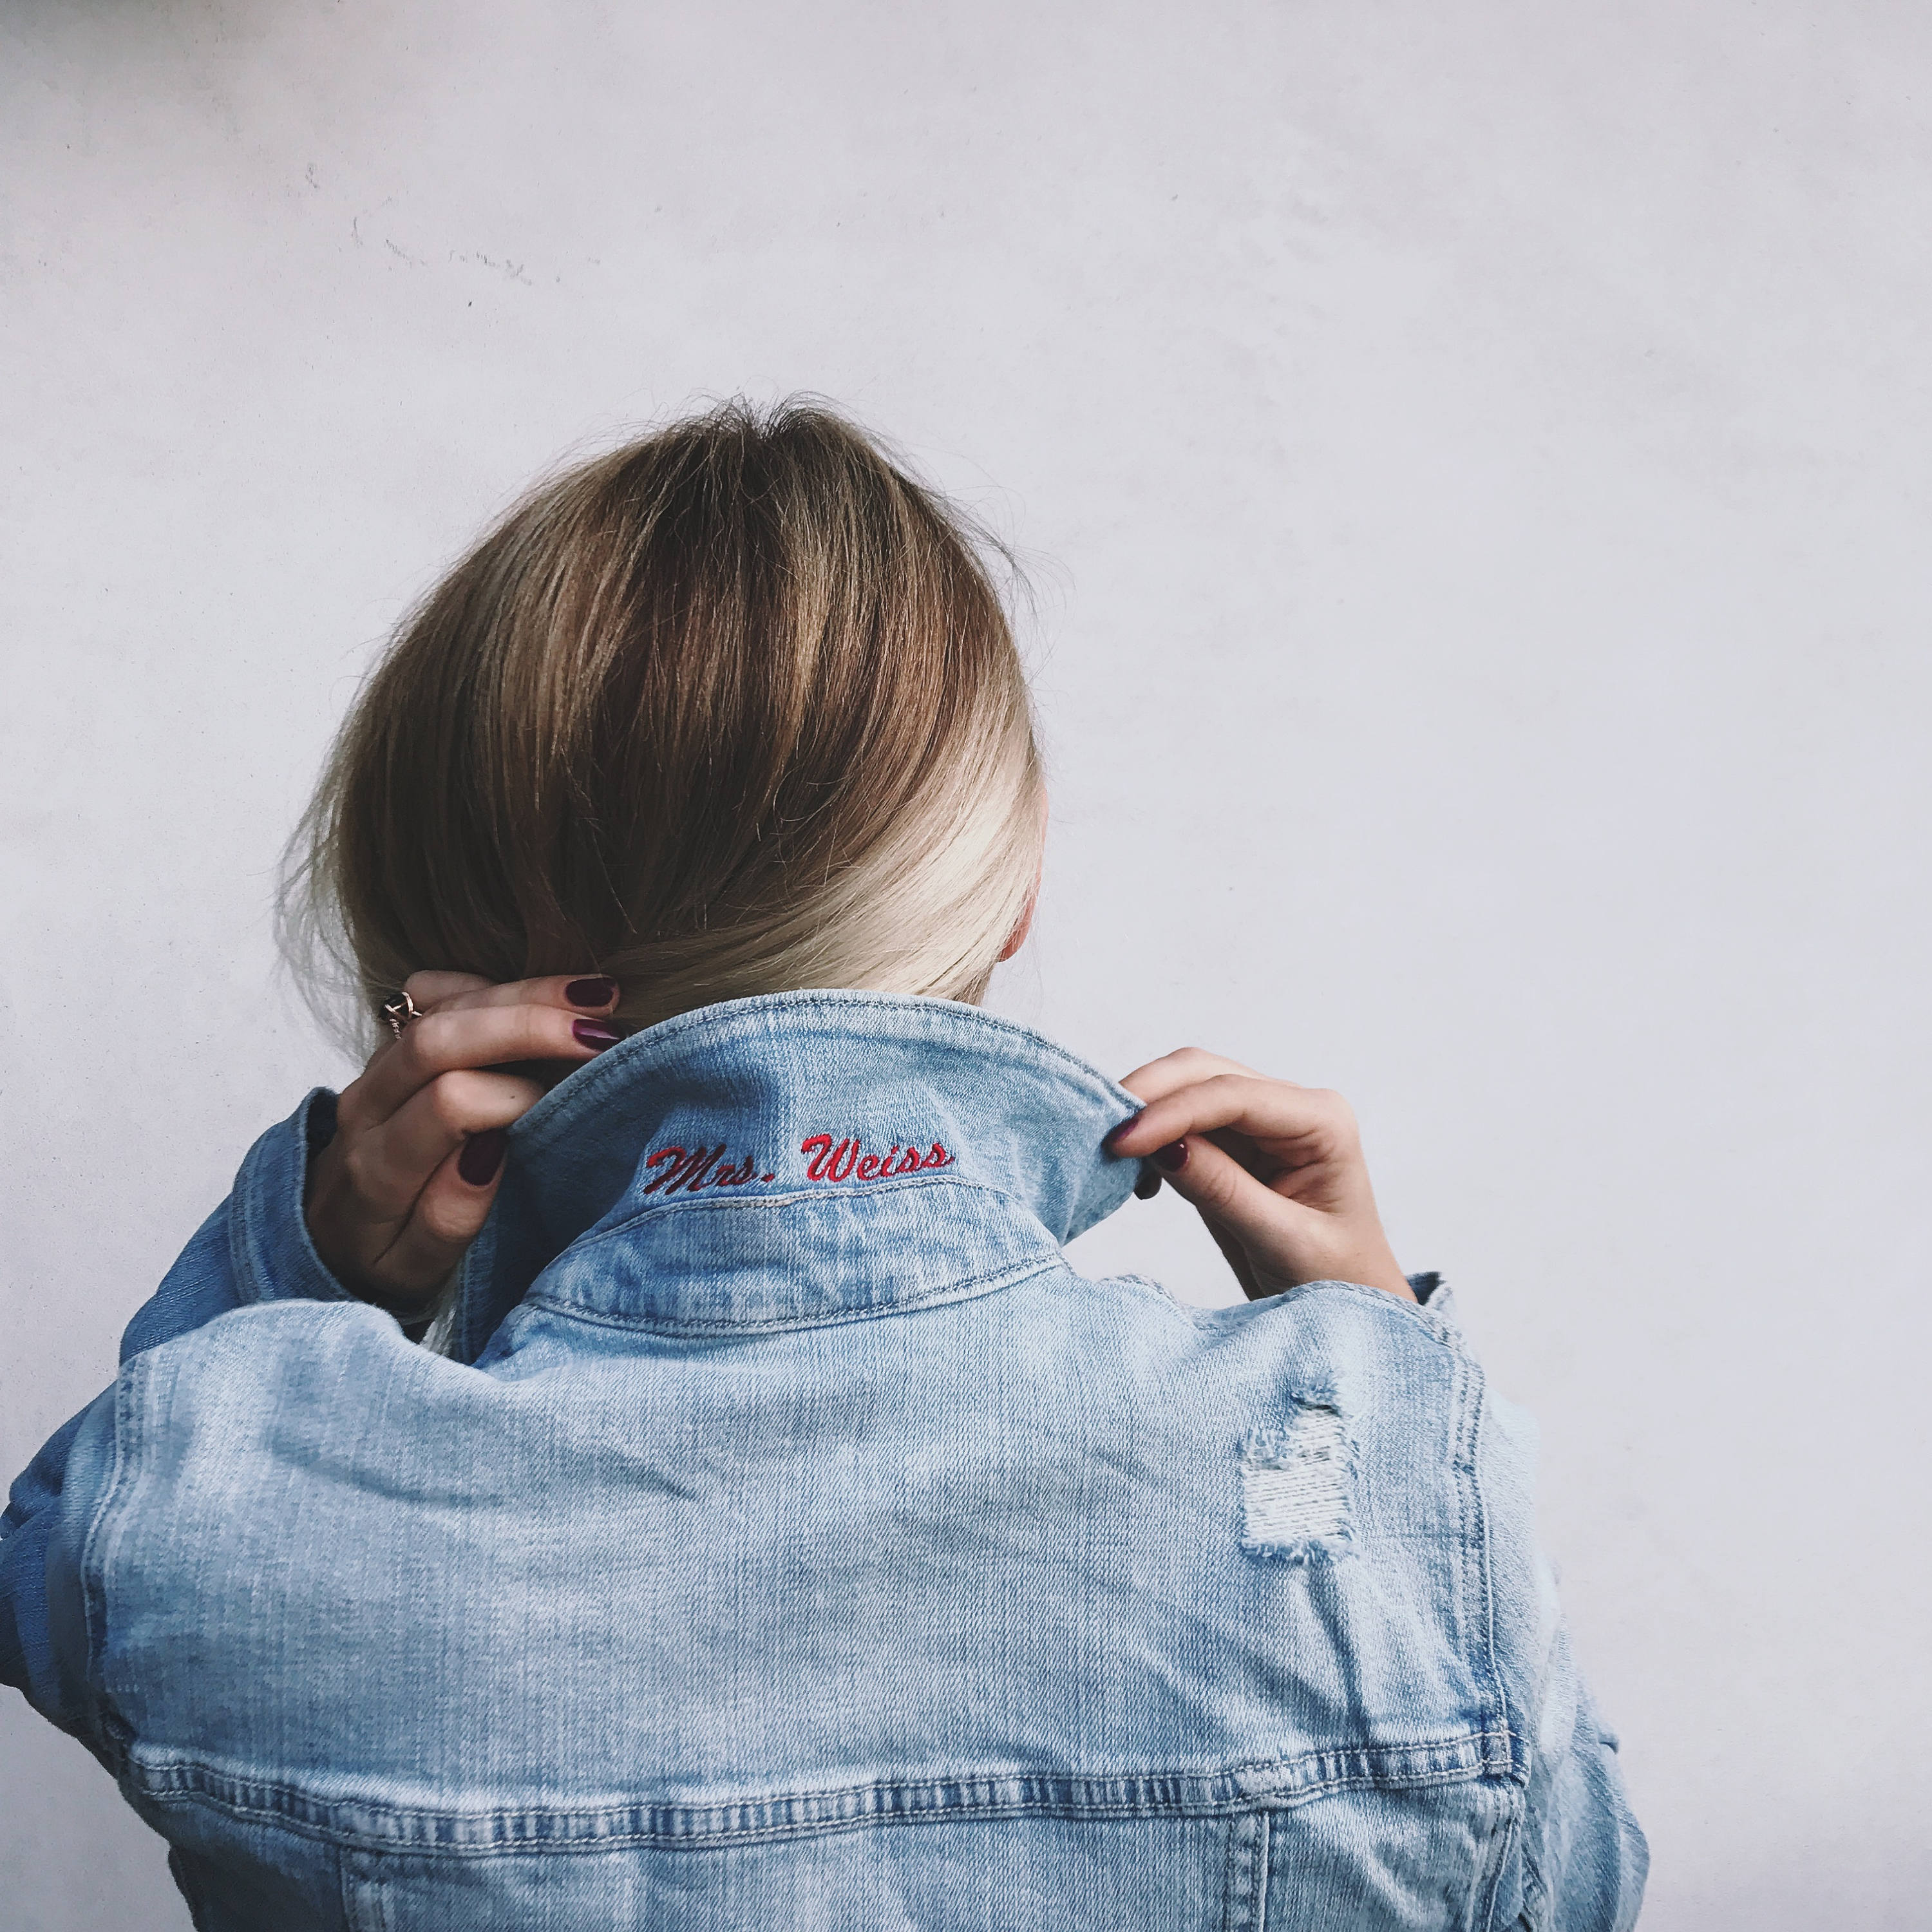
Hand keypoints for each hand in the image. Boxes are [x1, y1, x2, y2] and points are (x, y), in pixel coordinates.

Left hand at [304, 971, 624, 1312]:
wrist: (328, 1238)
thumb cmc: (386, 1257)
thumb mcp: (417, 1269)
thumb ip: (449, 1217)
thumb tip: (490, 1150)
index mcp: (378, 1169)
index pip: (448, 1105)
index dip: (517, 1096)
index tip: (572, 1107)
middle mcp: (368, 1107)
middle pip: (439, 1040)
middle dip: (527, 1025)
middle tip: (601, 1030)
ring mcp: (375, 1069)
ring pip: (439, 1007)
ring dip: (523, 994)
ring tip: (597, 996)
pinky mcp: (388, 1047)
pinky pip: (426, 993)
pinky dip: (485, 984)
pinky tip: (538, 993)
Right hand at [1107, 1049, 1413, 1301]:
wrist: (1350, 1309)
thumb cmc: (1336, 1281)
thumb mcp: (1282, 1241)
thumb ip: (1223, 1190)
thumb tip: (1160, 1146)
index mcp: (1321, 1122)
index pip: (1233, 1095)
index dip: (1172, 1112)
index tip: (1120, 1142)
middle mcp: (1292, 1108)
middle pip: (1204, 1073)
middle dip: (1148, 1096)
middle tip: (1099, 1135)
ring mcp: (1261, 1123)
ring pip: (1185, 1091)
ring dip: (1143, 1115)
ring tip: (1109, 1156)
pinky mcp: (1233, 1145)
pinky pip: (1180, 1125)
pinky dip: (1150, 1141)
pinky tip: (1137, 1179)